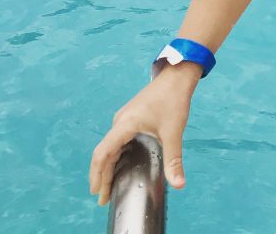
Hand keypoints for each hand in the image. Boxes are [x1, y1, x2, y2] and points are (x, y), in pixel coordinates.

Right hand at [89, 61, 201, 205]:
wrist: (177, 76)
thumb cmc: (173, 100)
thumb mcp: (173, 132)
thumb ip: (173, 159)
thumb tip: (179, 185)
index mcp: (125, 124)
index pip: (103, 153)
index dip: (98, 174)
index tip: (97, 193)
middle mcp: (120, 121)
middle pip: (104, 152)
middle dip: (102, 176)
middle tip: (104, 199)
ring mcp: (124, 118)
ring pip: (110, 146)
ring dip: (108, 166)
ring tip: (111, 186)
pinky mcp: (131, 117)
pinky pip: (117, 140)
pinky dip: (116, 156)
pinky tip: (122, 166)